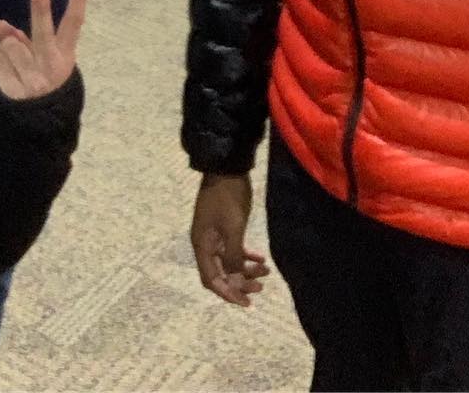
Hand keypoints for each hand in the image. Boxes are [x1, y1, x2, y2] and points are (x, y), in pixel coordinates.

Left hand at [0, 0, 89, 99]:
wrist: (41, 127)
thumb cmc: (44, 81)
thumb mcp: (43, 59)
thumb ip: (24, 39)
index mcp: (64, 55)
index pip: (74, 23)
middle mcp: (51, 66)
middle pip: (43, 34)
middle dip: (41, 13)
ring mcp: (33, 81)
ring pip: (10, 46)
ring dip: (6, 50)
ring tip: (16, 64)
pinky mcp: (15, 92)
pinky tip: (10, 77)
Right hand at [190, 171, 269, 306]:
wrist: (226, 167)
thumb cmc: (228, 199)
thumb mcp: (233, 229)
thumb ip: (233, 257)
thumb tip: (234, 280)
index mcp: (202, 245)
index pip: (211, 279)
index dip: (228, 293)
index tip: (246, 302)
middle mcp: (205, 243)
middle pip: (220, 273)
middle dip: (240, 283)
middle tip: (261, 288)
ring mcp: (214, 234)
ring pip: (228, 261)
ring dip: (245, 270)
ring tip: (266, 271)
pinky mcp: (223, 226)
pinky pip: (233, 248)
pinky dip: (246, 255)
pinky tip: (261, 257)